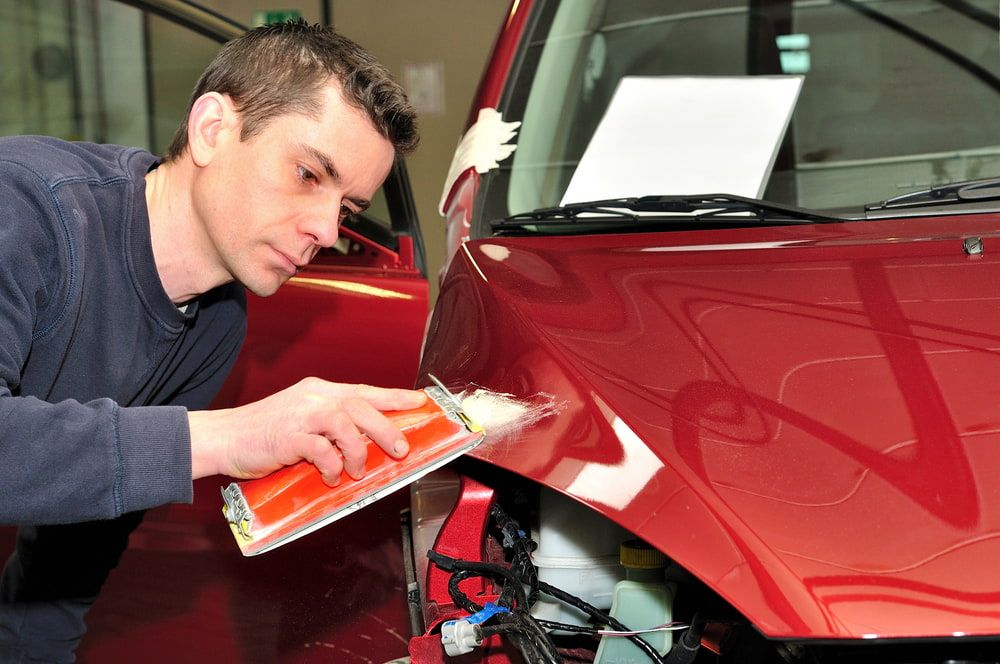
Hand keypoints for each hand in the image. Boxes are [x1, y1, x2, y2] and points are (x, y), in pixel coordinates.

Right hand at [188, 378, 427, 484]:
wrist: (223, 438)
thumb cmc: (264, 434)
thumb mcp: (303, 421)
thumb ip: (331, 428)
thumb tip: (366, 446)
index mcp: (320, 391)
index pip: (365, 390)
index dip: (395, 396)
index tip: (420, 402)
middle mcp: (314, 397)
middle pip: (361, 405)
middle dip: (386, 428)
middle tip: (401, 449)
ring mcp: (300, 414)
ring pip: (345, 424)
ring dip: (357, 450)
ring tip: (357, 470)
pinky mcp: (287, 436)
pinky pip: (320, 449)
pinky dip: (332, 465)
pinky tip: (331, 476)